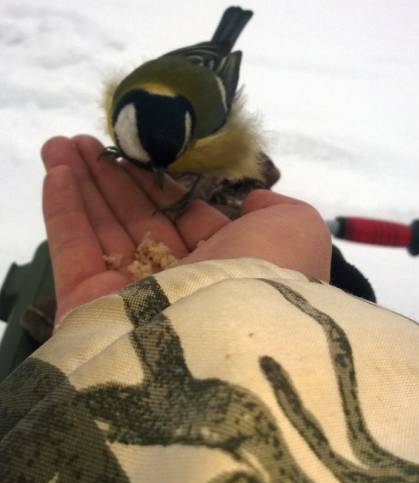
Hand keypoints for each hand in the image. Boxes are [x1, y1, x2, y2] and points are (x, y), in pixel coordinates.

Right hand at [42, 135, 330, 320]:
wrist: (229, 342)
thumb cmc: (270, 277)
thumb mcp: (299, 231)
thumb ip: (279, 209)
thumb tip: (254, 201)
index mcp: (225, 267)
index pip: (182, 218)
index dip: (156, 183)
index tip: (134, 152)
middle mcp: (178, 283)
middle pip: (136, 219)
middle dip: (112, 178)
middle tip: (86, 140)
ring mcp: (130, 299)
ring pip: (101, 229)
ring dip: (82, 182)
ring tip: (59, 142)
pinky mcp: (90, 309)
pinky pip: (72, 251)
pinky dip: (62, 209)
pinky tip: (56, 169)